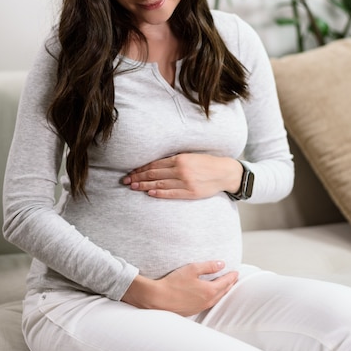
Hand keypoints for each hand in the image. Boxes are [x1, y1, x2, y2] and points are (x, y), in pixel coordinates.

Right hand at [121, 261, 238, 315]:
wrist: (158, 299)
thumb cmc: (174, 283)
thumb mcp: (192, 269)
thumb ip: (209, 266)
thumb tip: (222, 264)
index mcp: (209, 290)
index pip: (225, 282)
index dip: (231, 276)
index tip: (236, 272)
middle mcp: (207, 301)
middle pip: (223, 292)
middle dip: (229, 284)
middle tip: (233, 279)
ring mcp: (200, 307)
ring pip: (216, 299)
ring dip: (222, 292)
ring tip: (225, 287)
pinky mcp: (193, 311)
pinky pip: (208, 304)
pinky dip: (214, 298)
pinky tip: (210, 295)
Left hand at [122, 153, 242, 199]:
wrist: (224, 173)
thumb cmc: (206, 163)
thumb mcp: (190, 156)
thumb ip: (174, 160)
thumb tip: (156, 164)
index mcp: (180, 159)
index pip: (155, 164)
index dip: (141, 168)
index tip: (131, 172)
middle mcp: (181, 170)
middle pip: (154, 173)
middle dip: (138, 177)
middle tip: (126, 181)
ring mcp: (185, 182)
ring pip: (159, 184)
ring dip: (144, 185)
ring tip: (133, 187)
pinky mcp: (190, 192)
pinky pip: (171, 193)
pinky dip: (159, 193)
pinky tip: (149, 193)